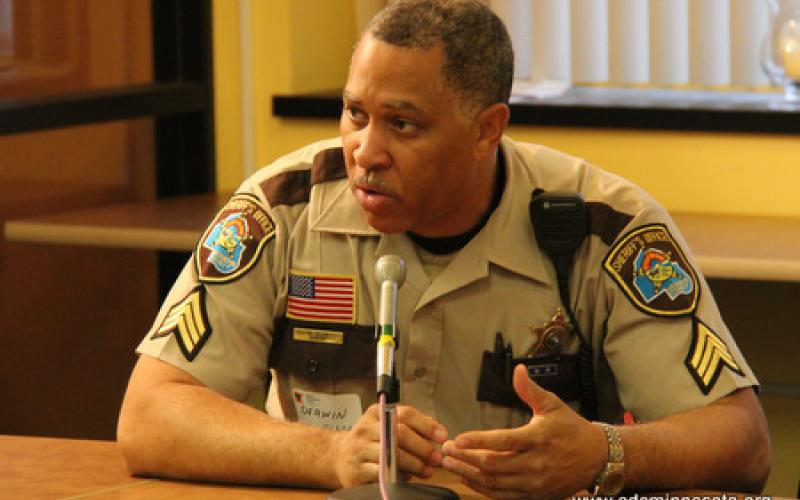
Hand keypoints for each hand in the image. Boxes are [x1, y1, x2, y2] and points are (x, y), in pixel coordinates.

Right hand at [329, 403, 447, 487]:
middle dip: (422, 447)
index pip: (404, 413)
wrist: (339, 456)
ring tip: (427, 470)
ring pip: (392, 456)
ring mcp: (359, 450)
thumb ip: (412, 425)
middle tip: (436, 458)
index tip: (442, 436)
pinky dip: (398, 477)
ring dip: (414, 465)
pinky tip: (407, 478)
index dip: (426, 425)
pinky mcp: (356, 471)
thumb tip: (438, 430)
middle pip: (400, 434)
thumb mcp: (386, 426)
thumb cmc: (371, 440)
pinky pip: (382, 474)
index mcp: (376, 413)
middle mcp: (365, 428)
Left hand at [441, 364, 607, 498]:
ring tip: (451, 464)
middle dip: (466, 458)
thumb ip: (530, 390)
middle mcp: (536, 463)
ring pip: (496, 482)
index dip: (478, 440)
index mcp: (539, 438)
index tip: (458, 438)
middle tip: (446, 451)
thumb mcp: (553, 405)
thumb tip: (518, 370)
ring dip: (470, 474)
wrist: (597, 457)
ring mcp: (536, 483)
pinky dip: (483, 488)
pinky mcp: (536, 495)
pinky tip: (468, 478)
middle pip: (494, 464)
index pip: (504, 441)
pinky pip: (504, 496)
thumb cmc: (572, 429)